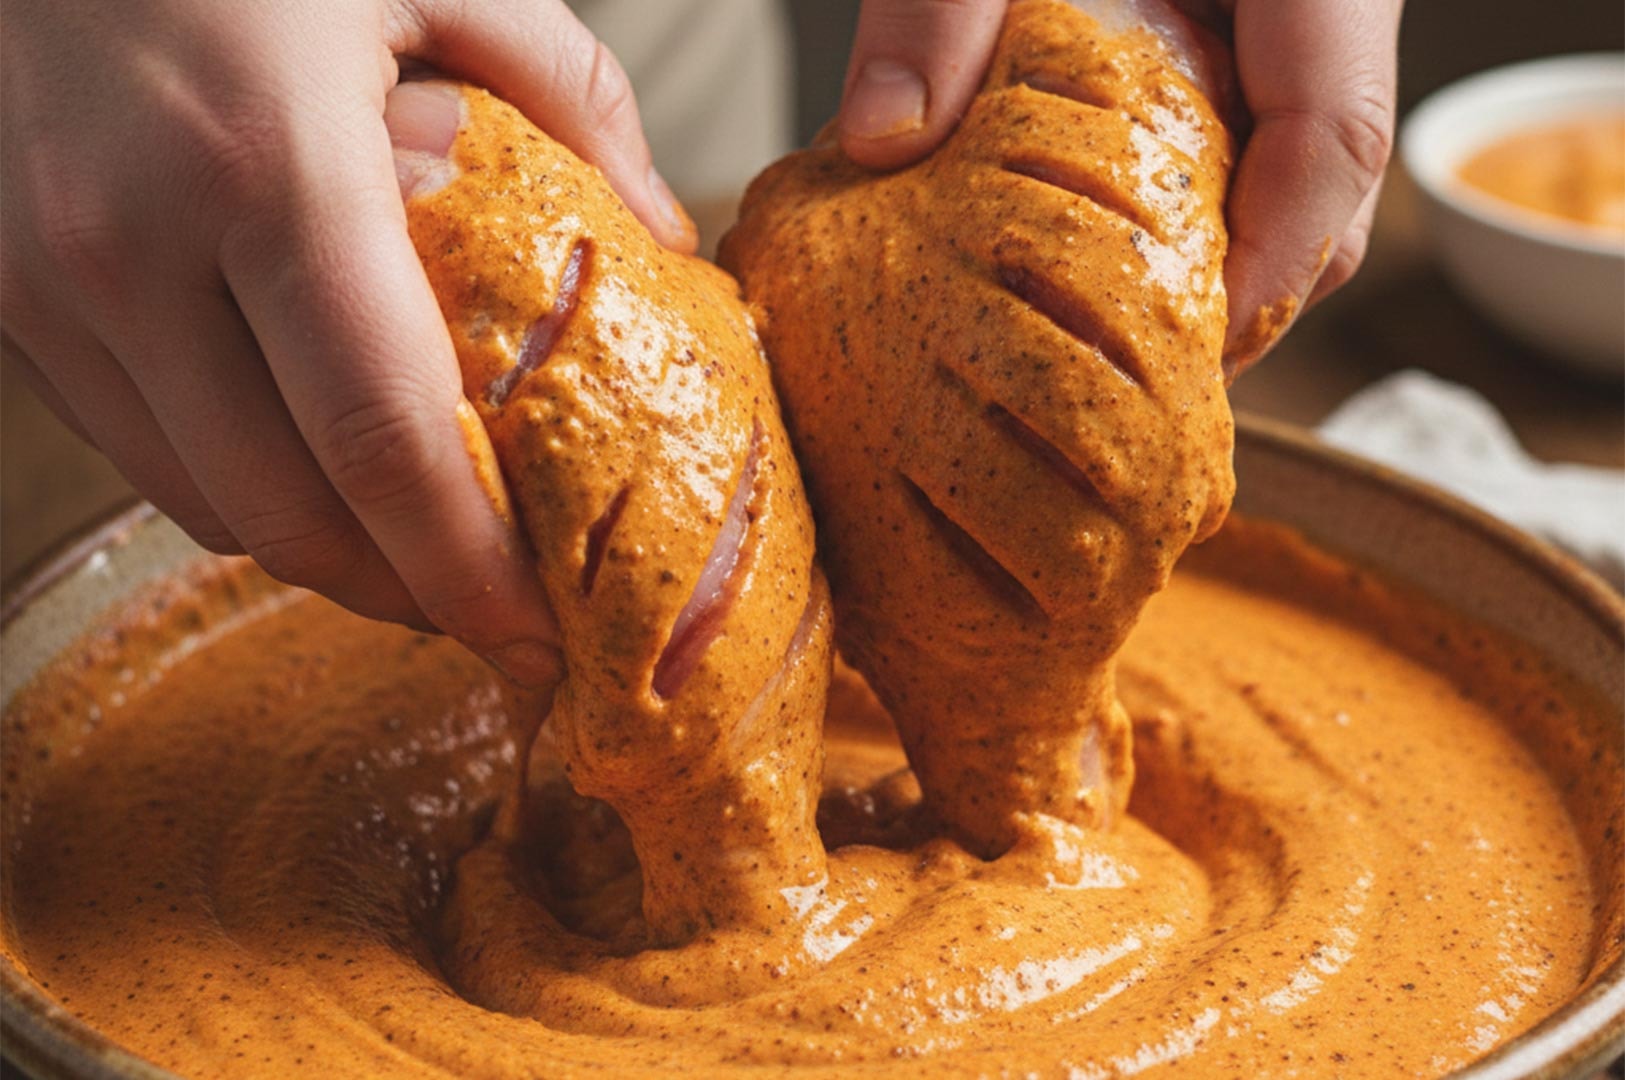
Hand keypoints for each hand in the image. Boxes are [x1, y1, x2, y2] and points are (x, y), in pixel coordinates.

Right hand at [1, 0, 694, 684]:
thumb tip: (661, 239)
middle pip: (287, 509)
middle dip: (403, 595)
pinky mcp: (3, 292)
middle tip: (492, 621)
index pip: (382, 438)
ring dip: (323, 556)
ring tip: (418, 562)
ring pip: (203, 501)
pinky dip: (236, 490)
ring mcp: (46, 280)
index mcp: (268, 170)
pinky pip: (135, 449)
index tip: (533, 640)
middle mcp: (134, 247)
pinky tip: (313, 479)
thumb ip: (569, 99)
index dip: (463, 568)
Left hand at [835, 0, 1402, 376]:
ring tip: (1108, 332)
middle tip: (1134, 375)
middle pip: (1330, 186)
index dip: (1276, 259)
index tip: (1197, 351)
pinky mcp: (1254, 32)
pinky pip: (1257, 141)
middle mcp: (1325, 1)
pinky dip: (1193, 208)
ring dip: (1216, 260)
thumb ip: (941, 3)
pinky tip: (1102, 245)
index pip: (1338, 130)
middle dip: (1243, 293)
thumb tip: (883, 143)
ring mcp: (1296, 22)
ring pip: (1301, 176)